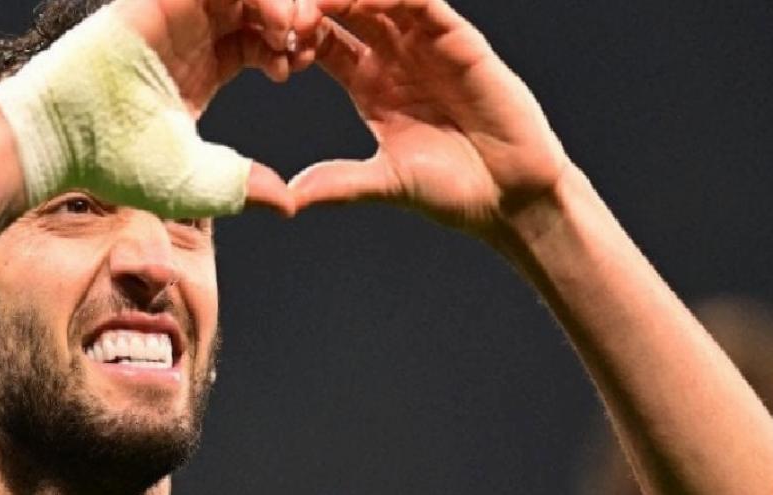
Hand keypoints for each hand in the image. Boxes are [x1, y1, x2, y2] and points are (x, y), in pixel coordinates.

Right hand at [111, 0, 325, 212]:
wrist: (62, 137)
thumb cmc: (115, 162)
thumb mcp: (195, 180)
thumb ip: (242, 186)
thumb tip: (289, 204)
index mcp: (202, 70)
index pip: (258, 40)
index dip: (287, 46)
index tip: (300, 64)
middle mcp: (192, 36)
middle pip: (256, 6)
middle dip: (290, 16)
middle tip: (307, 39)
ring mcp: (176, 12)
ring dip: (276, 1)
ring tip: (292, 30)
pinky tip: (273, 22)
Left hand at [290, 0, 571, 238]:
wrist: (509, 196)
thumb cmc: (453, 191)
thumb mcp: (385, 182)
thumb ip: (339, 183)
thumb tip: (289, 197)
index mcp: (369, 87)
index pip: (325, 43)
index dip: (296, 35)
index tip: (263, 36)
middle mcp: (395, 59)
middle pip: (347, 11)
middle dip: (315, 5)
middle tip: (280, 7)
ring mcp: (428, 47)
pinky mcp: (460, 41)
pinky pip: (424, 4)